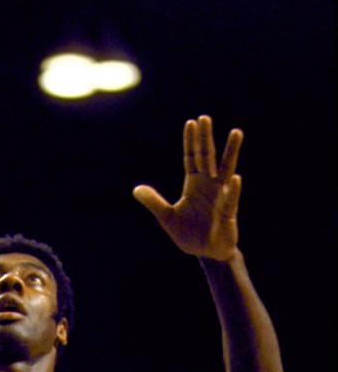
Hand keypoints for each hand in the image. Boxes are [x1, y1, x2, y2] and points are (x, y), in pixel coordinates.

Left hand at [133, 116, 242, 260]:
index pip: (192, 158)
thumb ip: (154, 202)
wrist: (206, 253)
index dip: (191, 141)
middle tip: (205, 118)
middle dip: (206, 139)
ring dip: (231, 152)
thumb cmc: (189, 234)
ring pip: (227, 170)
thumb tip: (136, 190)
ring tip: (236, 133)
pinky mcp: (228, 213)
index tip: (191, 122)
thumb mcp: (167, 217)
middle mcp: (209, 185)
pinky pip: (231, 200)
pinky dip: (232, 191)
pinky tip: (235, 179)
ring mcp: (221, 196)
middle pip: (208, 157)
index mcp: (194, 184)